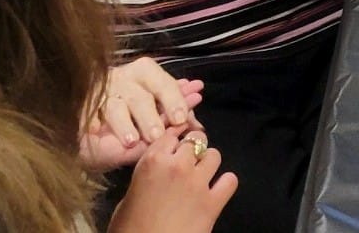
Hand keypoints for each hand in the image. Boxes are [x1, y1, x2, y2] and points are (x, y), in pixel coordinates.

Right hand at [82, 58, 203, 167]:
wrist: (86, 114)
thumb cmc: (129, 109)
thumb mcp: (155, 104)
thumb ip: (175, 104)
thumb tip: (197, 104)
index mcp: (143, 72)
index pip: (162, 83)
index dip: (173, 100)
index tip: (181, 119)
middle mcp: (121, 78)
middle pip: (139, 97)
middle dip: (150, 117)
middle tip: (157, 136)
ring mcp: (99, 92)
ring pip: (114, 106)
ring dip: (124, 124)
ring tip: (132, 141)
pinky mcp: (79, 105)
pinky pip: (85, 113)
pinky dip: (90, 121)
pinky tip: (93, 131)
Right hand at [107, 128, 237, 232]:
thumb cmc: (128, 229)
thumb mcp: (128, 197)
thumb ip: (146, 177)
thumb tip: (156, 174)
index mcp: (152, 162)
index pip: (170, 135)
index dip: (174, 141)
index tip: (175, 147)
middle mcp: (178, 166)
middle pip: (196, 139)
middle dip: (193, 149)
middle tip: (189, 162)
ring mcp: (198, 182)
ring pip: (214, 155)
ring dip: (209, 163)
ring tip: (202, 176)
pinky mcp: (213, 201)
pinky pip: (230, 180)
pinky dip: (225, 184)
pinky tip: (217, 191)